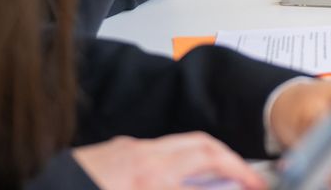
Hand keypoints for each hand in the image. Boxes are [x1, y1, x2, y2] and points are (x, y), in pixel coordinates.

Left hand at [73, 133, 263, 189]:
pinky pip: (154, 150)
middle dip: (233, 163)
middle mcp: (140, 159)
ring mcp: (124, 151)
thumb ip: (175, 185)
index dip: (237, 180)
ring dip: (206, 158)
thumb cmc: (73, 187)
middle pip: (203, 148)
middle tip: (250, 180)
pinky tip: (174, 179)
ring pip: (179, 144)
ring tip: (219, 179)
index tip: (257, 187)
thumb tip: (212, 186)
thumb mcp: (144, 187)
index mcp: (148, 178)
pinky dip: (176, 160)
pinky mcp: (109, 153)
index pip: (208, 175)